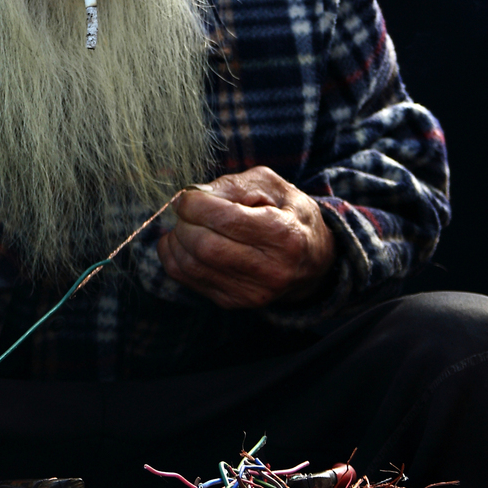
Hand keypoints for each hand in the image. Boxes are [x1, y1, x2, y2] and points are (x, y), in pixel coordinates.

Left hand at [157, 166, 335, 308]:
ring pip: (190, 266)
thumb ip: (233, 185)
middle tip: (187, 210)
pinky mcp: (234, 302)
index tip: (189, 196)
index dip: (194, 204)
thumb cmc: (288, 214)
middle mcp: (269, 269)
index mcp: (282, 233)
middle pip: (204, 246)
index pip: (223, 220)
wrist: (312, 260)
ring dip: (176, 240)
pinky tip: (184, 244)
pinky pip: (187, 281)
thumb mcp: (272, 186)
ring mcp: (250, 292)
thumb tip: (192, 196)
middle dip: (183, 222)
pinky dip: (175, 258)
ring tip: (186, 225)